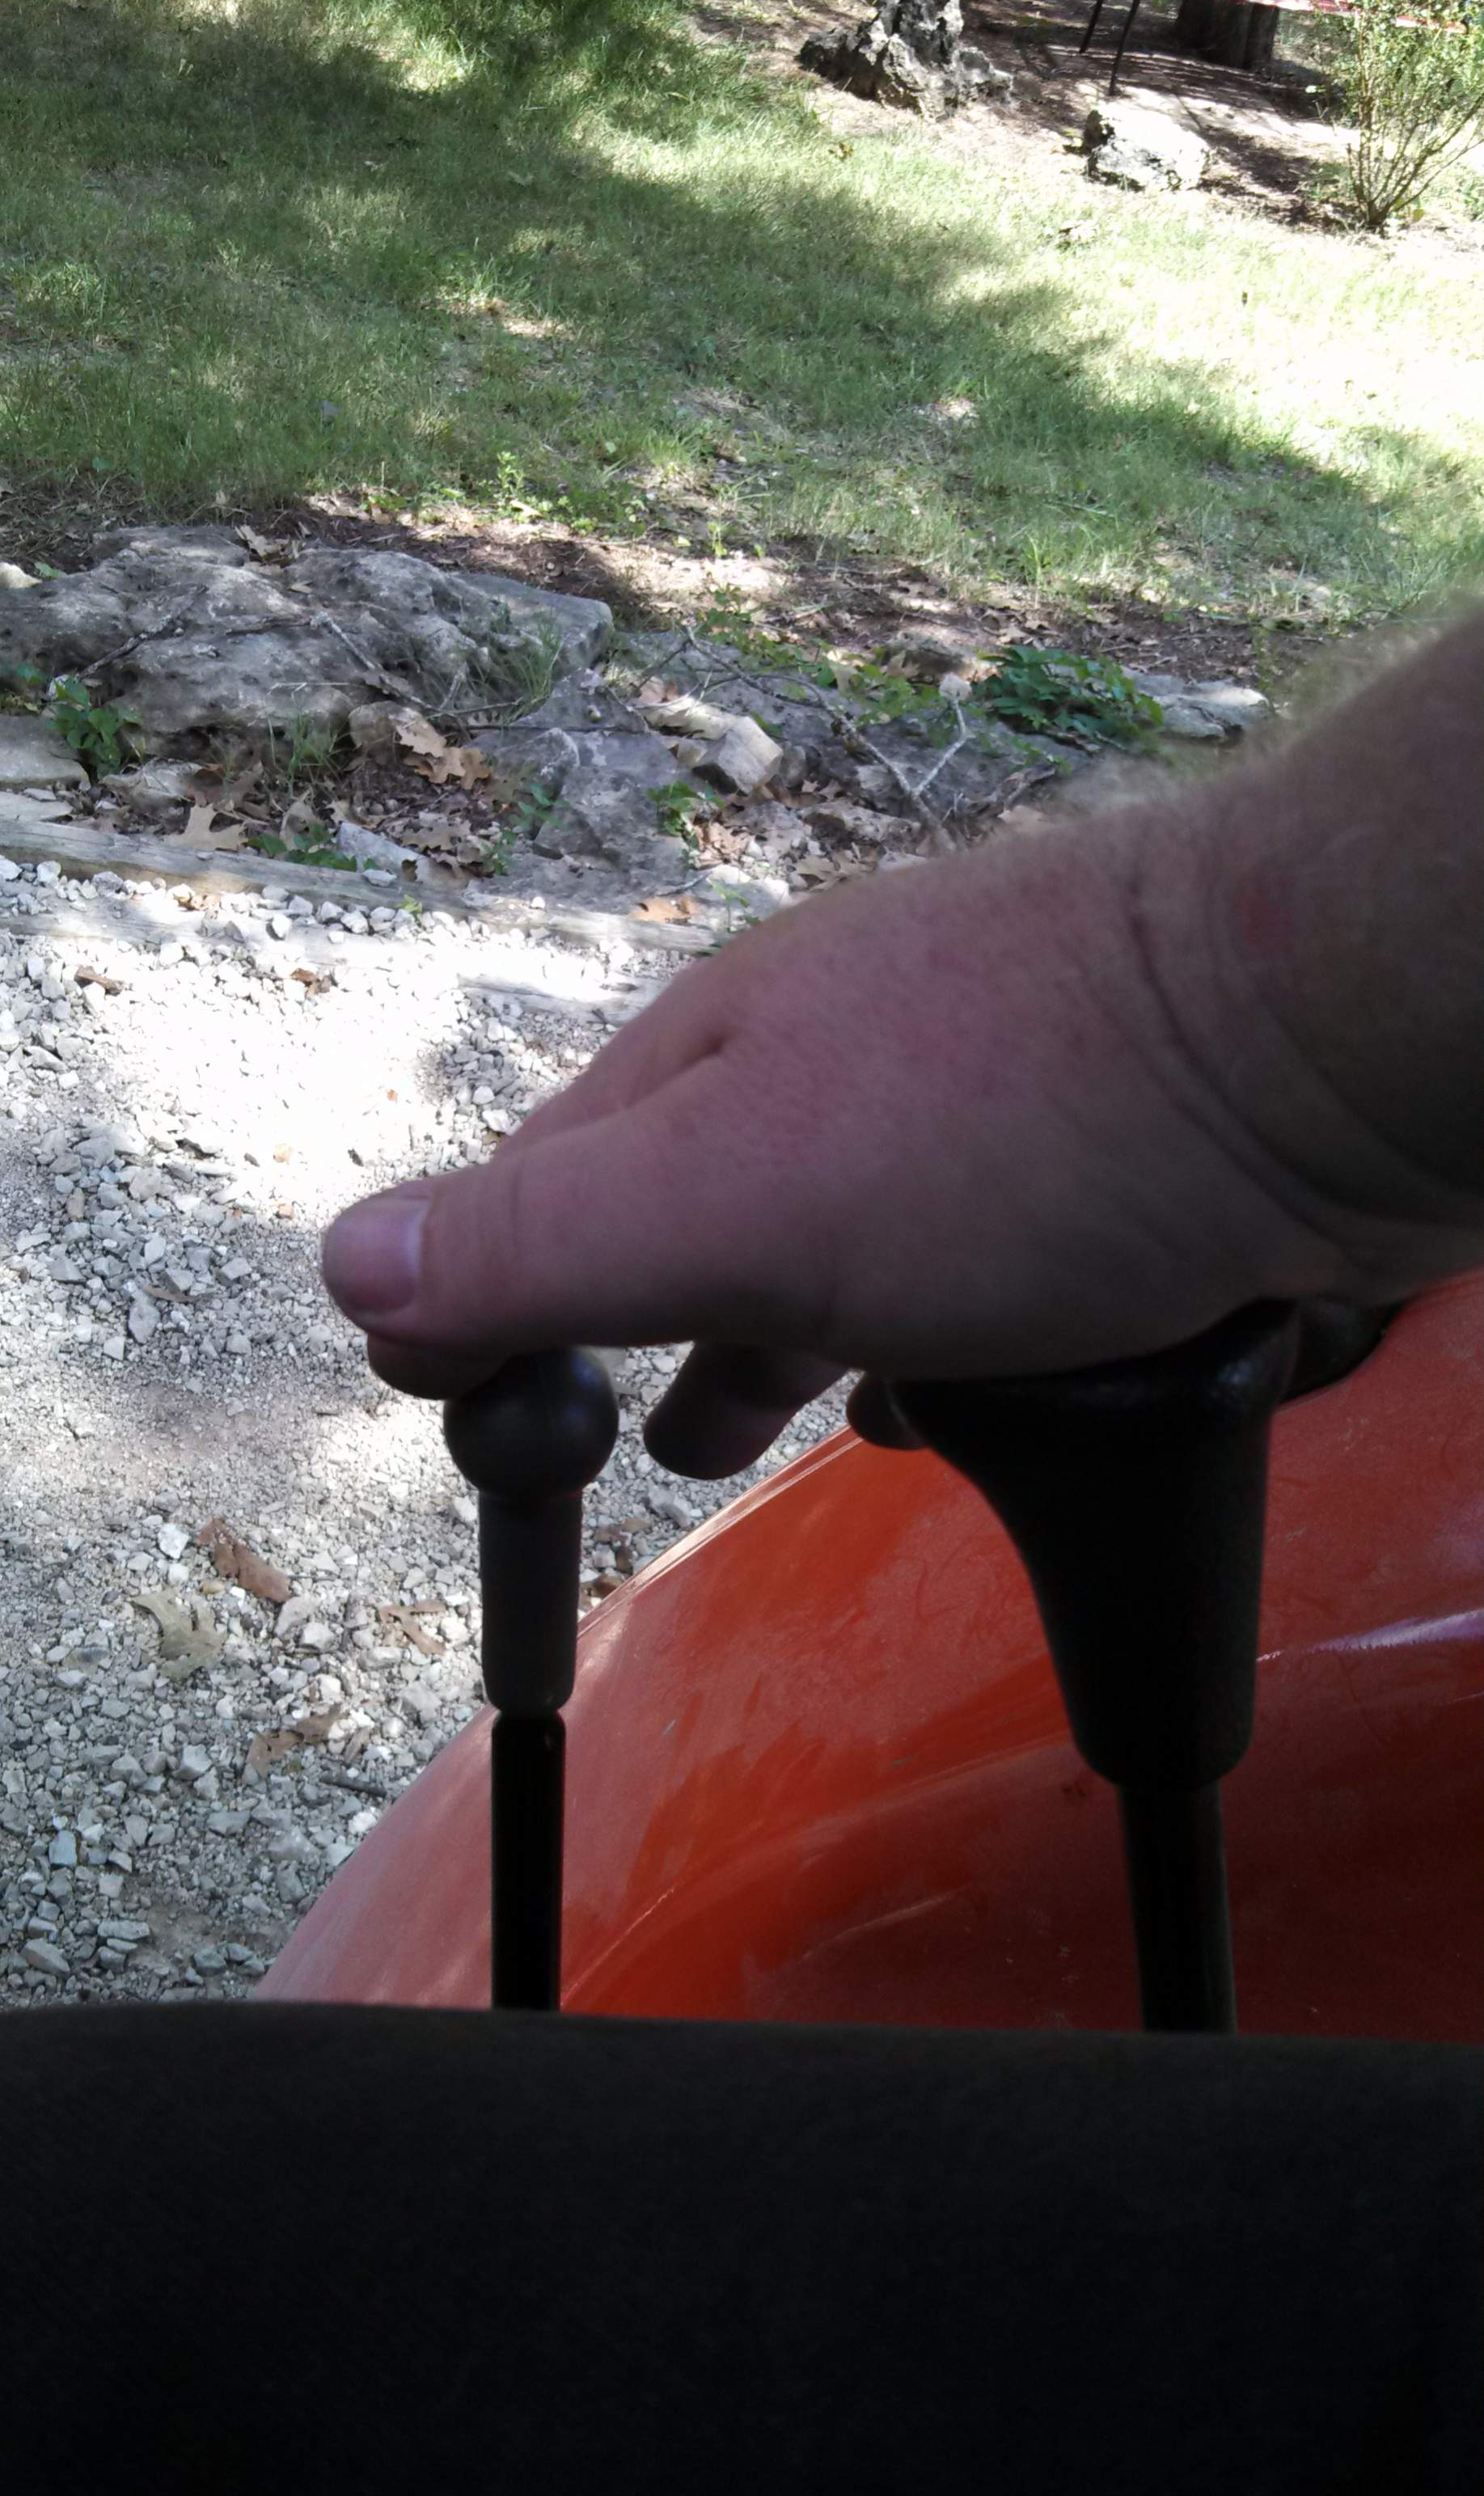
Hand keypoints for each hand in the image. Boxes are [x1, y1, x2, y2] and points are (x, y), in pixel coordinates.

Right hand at [321, 819, 1358, 1476]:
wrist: (1319, 1046)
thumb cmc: (1013, 1121)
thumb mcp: (739, 1197)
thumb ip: (549, 1239)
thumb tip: (344, 1260)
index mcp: (718, 1060)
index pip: (543, 1187)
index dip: (478, 1295)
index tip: (444, 1395)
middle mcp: (830, 1063)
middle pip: (681, 1213)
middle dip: (619, 1330)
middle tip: (588, 1448)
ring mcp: (961, 1103)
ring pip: (820, 1244)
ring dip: (756, 1342)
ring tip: (722, 1438)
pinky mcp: (1082, 1159)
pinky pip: (948, 1268)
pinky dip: (903, 1345)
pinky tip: (935, 1406)